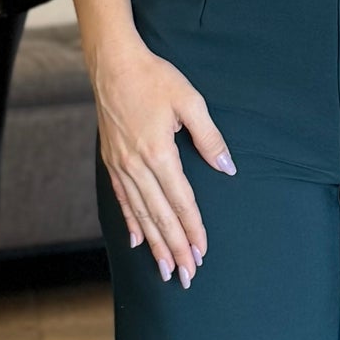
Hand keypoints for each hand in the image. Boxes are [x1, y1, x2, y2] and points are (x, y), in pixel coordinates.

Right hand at [90, 31, 235, 286]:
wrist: (113, 64)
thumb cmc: (155, 78)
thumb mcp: (191, 102)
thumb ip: (210, 138)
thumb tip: (227, 168)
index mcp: (159, 153)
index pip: (180, 201)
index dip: (192, 229)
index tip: (202, 252)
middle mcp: (136, 165)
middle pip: (160, 216)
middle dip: (175, 248)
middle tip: (187, 275)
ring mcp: (121, 166)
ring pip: (140, 214)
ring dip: (154, 244)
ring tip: (165, 269)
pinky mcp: (112, 162)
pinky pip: (122, 200)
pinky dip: (131, 223)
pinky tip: (138, 242)